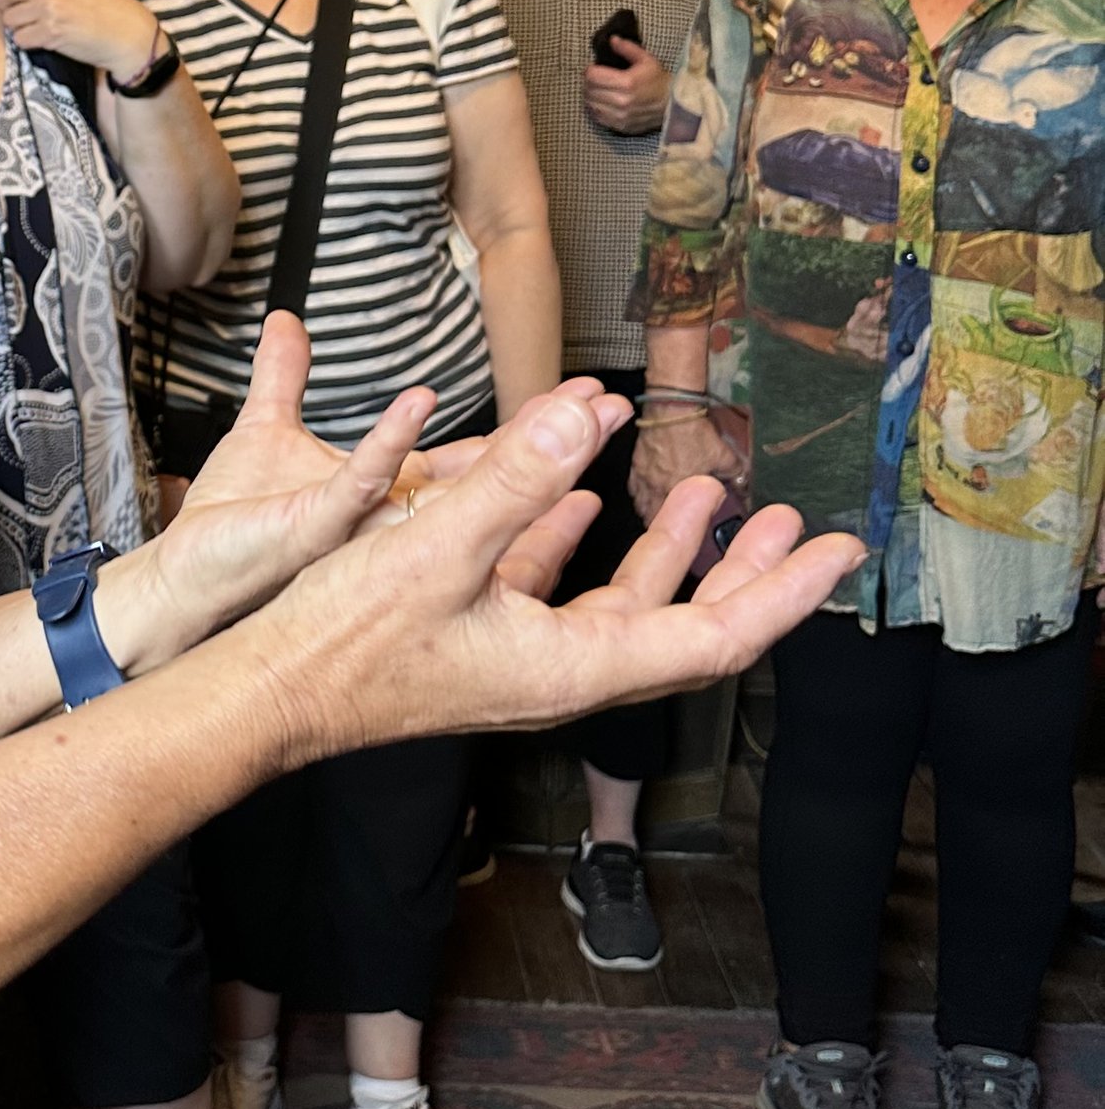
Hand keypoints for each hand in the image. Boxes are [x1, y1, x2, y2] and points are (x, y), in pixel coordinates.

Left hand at [0, 0, 161, 83]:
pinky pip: (19, 39)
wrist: (126, 32)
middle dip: (6, 6)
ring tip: (36, 27)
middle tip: (20, 12)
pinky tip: (43, 40)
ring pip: (8, 19)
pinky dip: (28, 42)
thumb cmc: (106, 8)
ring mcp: (47, 10)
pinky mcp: (50, 34)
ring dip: (18, 26)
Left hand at [114, 315, 628, 667]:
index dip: (529, 429)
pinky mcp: (316, 523)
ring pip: (443, 487)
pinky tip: (419, 403)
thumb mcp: (263, 432)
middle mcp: (388, 519)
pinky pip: (360, 481)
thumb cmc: (225, 522)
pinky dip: (388, 441)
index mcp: (387, 495)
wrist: (181, 583)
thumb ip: (282, 376)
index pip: (474, 460)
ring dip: (500, 447)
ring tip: (557, 405)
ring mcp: (359, 526)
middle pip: (484, 478)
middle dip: (546, 441)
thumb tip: (285, 320)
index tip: (584, 396)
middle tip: (607, 406)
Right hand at [242, 398, 859, 759]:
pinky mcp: (483, 641)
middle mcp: (562, 674)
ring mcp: (523, 660)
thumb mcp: (436, 548)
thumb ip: (515, 480)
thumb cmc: (347, 643)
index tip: (837, 552)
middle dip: (746, 574)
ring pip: (627, 609)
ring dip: (672, 553)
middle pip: (687, 629)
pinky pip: (560, 593)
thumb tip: (587, 417)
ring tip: (703, 491)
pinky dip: (586, 545)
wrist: (272, 692)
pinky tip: (584, 500)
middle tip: (793, 525)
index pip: (715, 639)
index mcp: (573, 669)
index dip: (783, 594)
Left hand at [583, 37, 669, 135]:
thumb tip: (612, 39)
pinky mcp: (620, 127)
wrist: (673, 105)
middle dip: (589, 82)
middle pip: (589, 91)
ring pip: (591, 105)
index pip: (592, 76)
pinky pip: (598, 117)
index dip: (590, 70)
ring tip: (599, 89)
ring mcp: (620, 116)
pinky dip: (596, 108)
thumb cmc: (659, 80)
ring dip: (591, 96)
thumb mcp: (647, 60)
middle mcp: (621, 101)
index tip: (594, 67)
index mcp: (627, 83)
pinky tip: (603, 102)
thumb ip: (627, 48)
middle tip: (595, 78)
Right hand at [627, 401, 746, 524]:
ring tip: (663, 514)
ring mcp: (641, 478)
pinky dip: (643, 495)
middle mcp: (654, 490)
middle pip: (653, 519)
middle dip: (663, 526)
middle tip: (675, 529)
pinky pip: (636, 489)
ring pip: (642, 506)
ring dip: (652, 512)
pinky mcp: (635, 466)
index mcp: (677, 493)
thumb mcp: (726, 457)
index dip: (681, 536)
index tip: (689, 539)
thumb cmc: (696, 433)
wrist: (671, 408)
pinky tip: (652, 493)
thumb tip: (747, 489)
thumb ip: (737, 477)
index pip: (673, 525)